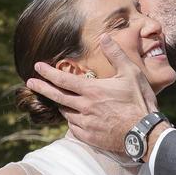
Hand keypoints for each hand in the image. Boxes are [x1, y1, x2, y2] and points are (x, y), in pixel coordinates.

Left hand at [26, 35, 158, 152]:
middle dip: (42, 88)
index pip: (63, 80)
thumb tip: (104, 37)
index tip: (36, 67)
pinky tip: (74, 118)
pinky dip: (72, 121)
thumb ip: (115, 54)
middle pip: (57, 97)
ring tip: (60, 100)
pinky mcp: (90, 137)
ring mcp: (86, 124)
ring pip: (66, 113)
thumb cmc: (139, 101)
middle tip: (30, 83)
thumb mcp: (131, 73)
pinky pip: (74, 128)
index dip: (47, 73)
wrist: (145, 133)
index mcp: (92, 90)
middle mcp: (84, 107)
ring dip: (62, 105)